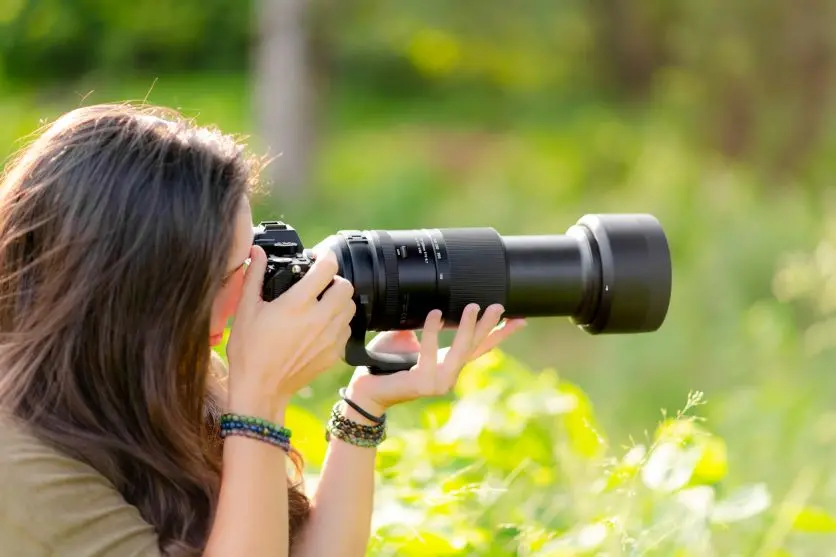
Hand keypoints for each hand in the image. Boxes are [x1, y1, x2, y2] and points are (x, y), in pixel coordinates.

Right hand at [225, 245, 354, 420]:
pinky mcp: (334, 353)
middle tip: (320, 284)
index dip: (325, 256)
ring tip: (322, 304)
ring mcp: (329, 337)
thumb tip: (257, 252)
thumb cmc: (249, 351)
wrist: (260, 390)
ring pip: (351, 307)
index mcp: (297, 304)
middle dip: (334, 280)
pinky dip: (339, 323)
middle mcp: (318, 318)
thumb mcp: (245, 310)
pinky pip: (347, 329)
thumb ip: (254, 277)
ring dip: (339, 301)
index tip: (318, 257)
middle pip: (346, 286)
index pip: (327, 268)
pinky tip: (322, 325)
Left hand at [344, 303, 526, 419]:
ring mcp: (438, 382)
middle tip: (499, 306)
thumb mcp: (407, 337)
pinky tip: (436, 314)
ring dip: (468, 328)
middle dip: (490, 326)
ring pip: (460, 350)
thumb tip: (428, 299)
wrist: (366, 388)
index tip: (519, 319)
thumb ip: (420, 324)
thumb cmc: (385, 363)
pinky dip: (433, 332)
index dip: (500, 334)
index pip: (480, 347)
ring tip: (472, 307)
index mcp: (448, 363)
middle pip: (476, 347)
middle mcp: (448, 374)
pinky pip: (430, 351)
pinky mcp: (424, 383)